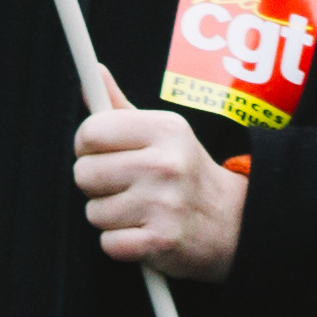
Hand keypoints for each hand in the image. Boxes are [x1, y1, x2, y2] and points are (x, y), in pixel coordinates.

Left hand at [71, 102, 247, 280]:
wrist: (232, 223)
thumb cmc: (184, 173)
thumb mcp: (163, 133)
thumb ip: (122, 107)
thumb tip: (94, 72)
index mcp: (165, 129)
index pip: (91, 132)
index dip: (86, 146)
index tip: (99, 153)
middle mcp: (166, 164)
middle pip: (84, 173)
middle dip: (95, 184)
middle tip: (122, 185)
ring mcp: (164, 204)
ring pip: (93, 212)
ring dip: (109, 216)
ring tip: (138, 210)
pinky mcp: (160, 241)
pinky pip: (108, 243)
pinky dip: (119, 244)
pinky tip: (143, 233)